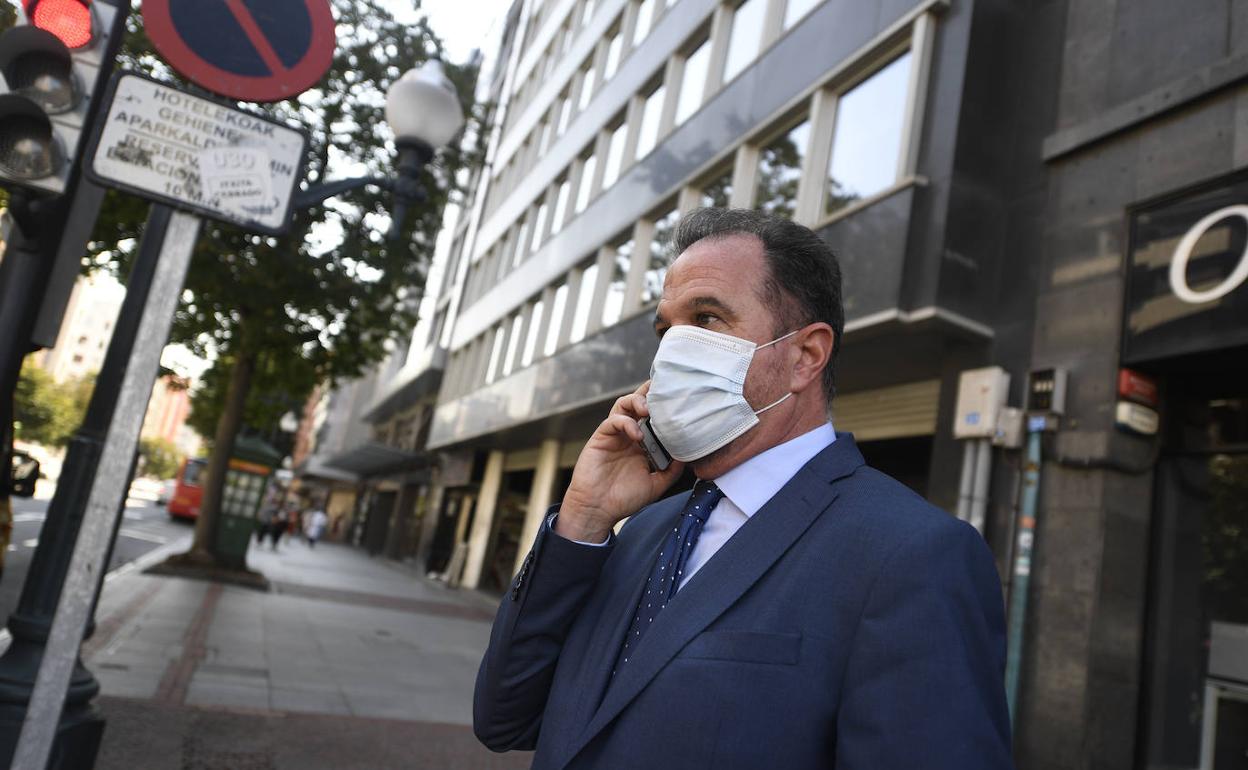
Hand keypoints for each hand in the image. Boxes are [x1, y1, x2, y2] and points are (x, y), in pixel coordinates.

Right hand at [557, 381, 684, 542]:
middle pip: (639, 404)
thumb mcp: (656, 485)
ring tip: (648, 409)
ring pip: (624, 405)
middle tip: (663, 391)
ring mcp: (614, 435)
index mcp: (643, 444)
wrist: (597, 510)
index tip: (680, 399)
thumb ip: (671, 471)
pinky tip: (637, 435)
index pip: (654, 417)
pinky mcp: (600, 437)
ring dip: (637, 401)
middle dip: (650, 393)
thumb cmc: (624, 499)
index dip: (664, 406)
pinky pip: (613, 420)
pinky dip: (626, 423)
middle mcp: (629, 435)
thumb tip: (687, 455)